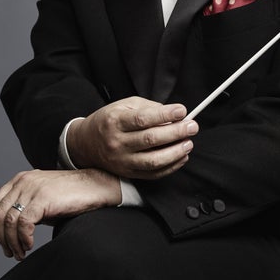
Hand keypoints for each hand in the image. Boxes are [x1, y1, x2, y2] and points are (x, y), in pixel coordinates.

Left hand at [0, 167, 120, 260]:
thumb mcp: (43, 200)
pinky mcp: (43, 198)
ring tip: (21, 253)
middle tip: (9, 253)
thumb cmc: (71, 197)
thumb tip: (9, 232)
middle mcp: (23, 181)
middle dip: (1, 238)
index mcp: (20, 180)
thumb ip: (26, 209)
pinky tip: (29, 245)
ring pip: (9, 221)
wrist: (96, 186)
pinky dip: (23, 238)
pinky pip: (23, 223)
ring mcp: (32, 188)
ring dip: (12, 242)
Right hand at [67, 96, 198, 178]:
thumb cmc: (109, 120)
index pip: (142, 119)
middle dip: (176, 132)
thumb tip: (173, 115)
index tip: (182, 111)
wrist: (86, 143)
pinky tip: (181, 157)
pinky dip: (171, 167)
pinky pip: (153, 174)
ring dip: (175, 152)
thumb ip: (148, 108)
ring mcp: (122, 161)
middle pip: (150, 139)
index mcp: (114, 121)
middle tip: (192, 126)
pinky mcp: (128, 173)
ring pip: (153, 160)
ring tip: (188, 143)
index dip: (164, 115)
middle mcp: (117, 142)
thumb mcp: (123, 105)